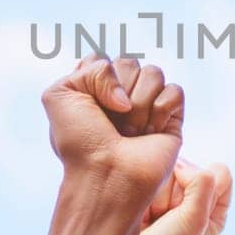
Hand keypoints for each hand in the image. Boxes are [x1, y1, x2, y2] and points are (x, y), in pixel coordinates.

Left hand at [43, 55, 184, 206]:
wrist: (105, 176)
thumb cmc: (80, 142)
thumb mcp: (60, 93)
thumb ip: (90, 67)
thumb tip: (128, 92)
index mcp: (92, 88)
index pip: (101, 58)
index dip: (96, 78)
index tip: (89, 105)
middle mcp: (121, 94)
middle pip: (130, 61)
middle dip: (118, 91)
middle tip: (112, 123)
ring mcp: (147, 105)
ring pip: (154, 74)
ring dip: (139, 106)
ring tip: (130, 132)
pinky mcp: (172, 118)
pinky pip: (174, 91)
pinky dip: (160, 111)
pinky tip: (151, 132)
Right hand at [122, 160, 232, 234]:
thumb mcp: (196, 220)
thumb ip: (202, 183)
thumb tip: (181, 162)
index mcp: (216, 208)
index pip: (220, 172)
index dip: (203, 185)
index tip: (188, 211)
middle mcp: (196, 199)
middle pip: (192, 168)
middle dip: (177, 193)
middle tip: (166, 218)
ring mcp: (170, 195)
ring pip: (169, 170)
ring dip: (158, 195)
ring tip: (152, 217)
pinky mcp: (148, 192)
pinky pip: (148, 174)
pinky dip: (144, 192)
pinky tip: (142, 212)